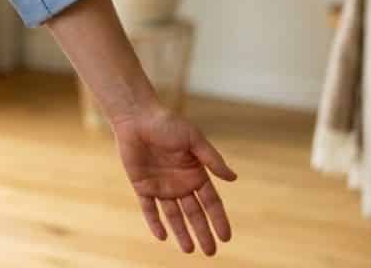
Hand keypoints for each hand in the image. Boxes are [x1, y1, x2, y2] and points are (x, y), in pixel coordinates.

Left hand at [110, 106, 236, 255]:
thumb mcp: (194, 139)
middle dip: (203, 232)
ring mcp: (162, 186)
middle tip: (210, 252)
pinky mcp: (142, 186)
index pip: (211, 202)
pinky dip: (155, 223)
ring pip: (174, 215)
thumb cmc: (167, 124)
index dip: (218, 220)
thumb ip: (212, 160)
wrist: (137, 118)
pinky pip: (149, 209)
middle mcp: (180, 183)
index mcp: (195, 173)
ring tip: (190, 250)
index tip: (226, 237)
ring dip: (181, 232)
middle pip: (194, 214)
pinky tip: (162, 237)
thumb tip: (233, 178)